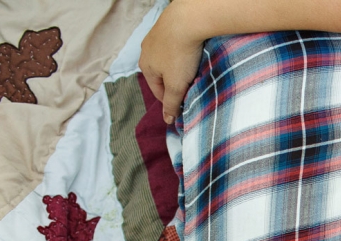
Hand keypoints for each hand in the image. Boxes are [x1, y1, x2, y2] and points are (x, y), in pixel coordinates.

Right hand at [140, 0, 204, 123]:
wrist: (188, 20)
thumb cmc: (180, 54)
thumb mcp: (176, 85)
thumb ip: (171, 103)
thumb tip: (167, 120)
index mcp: (145, 67)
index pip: (159, 92)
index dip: (173, 101)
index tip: (187, 104)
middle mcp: (147, 51)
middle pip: (163, 76)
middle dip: (177, 84)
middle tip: (193, 86)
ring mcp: (156, 38)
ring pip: (169, 61)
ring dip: (181, 69)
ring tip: (194, 70)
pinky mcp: (168, 28)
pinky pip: (175, 47)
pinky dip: (183, 53)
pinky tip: (193, 53)